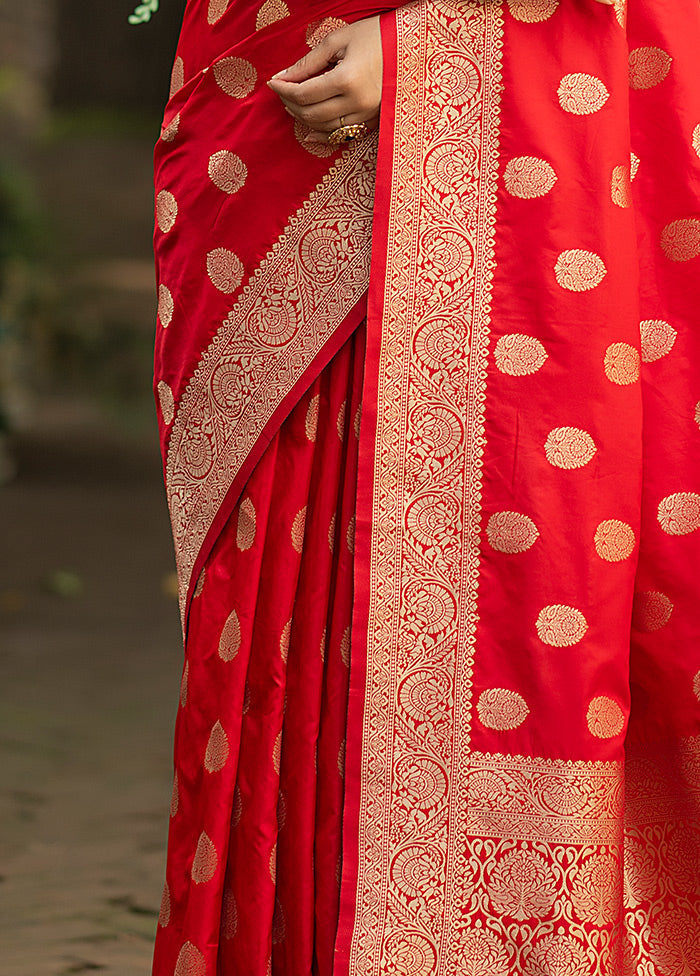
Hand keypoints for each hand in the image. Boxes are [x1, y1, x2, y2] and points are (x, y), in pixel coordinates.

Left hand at [268, 16, 381, 144]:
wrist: (410, 46)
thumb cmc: (375, 36)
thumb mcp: (338, 41)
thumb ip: (309, 62)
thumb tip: (284, 77)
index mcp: (348, 79)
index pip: (304, 93)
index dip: (284, 89)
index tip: (273, 82)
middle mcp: (357, 102)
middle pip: (311, 114)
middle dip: (291, 104)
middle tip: (281, 91)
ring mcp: (366, 115)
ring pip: (324, 128)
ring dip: (304, 119)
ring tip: (293, 105)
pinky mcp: (372, 121)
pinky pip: (343, 136)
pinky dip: (323, 136)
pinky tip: (308, 133)